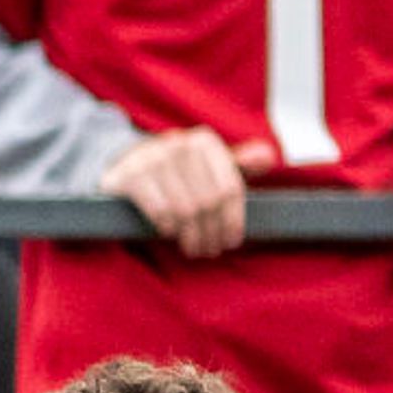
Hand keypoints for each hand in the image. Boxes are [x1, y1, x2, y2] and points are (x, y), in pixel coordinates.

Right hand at [105, 129, 275, 257]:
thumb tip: (268, 157)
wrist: (124, 164)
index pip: (230, 189)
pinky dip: (167, 228)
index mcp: (205, 141)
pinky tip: (169, 233)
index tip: (231, 242)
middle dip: (211, 233)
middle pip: (209, 203)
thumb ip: (240, 164)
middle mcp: (180, 143)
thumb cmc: (177, 172)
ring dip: (191, 237)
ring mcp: (153, 157)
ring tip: (192, 248)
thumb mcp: (209, 166)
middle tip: (209, 250)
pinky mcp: (130, 174)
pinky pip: (159, 211)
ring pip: (185, 210)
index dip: (233, 221)